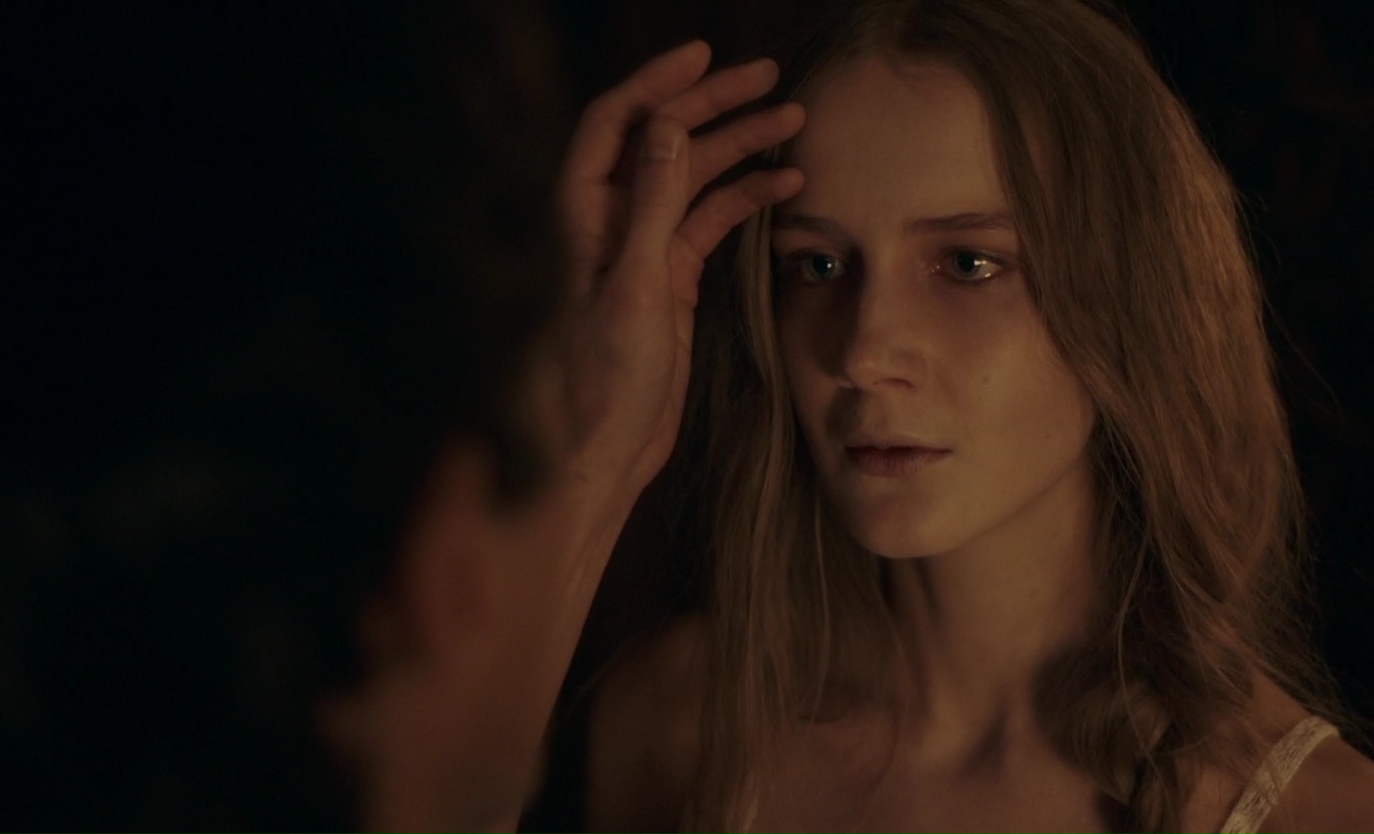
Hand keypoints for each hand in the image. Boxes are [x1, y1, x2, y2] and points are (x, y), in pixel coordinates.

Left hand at [555, 41, 803, 544]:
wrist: (599, 454)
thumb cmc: (596, 384)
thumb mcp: (631, 291)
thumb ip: (652, 209)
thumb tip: (667, 130)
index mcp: (580, 216)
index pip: (614, 124)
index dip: (656, 83)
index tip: (705, 55)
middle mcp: (608, 222)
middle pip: (661, 142)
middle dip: (713, 105)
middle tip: (771, 78)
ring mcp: (641, 249)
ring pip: (692, 178)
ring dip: (739, 149)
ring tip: (793, 122)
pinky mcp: (669, 279)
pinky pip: (709, 222)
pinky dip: (745, 200)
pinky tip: (785, 184)